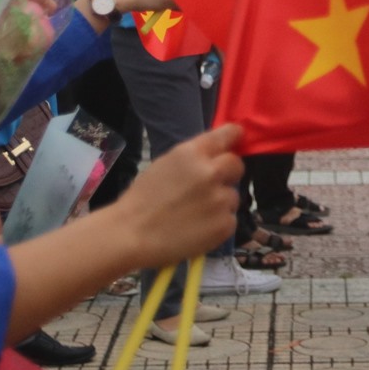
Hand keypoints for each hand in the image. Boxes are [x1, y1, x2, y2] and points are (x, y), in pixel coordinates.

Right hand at [112, 125, 245, 267]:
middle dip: (228, 173)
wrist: (131, 234)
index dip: (233, 136)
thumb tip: (214, 156)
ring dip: (220, 202)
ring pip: (232, 196)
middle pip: (237, 165)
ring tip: (196, 214)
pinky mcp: (225, 225)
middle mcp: (211, 173)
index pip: (227, 135)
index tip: (237, 137)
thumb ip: (193, 159)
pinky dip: (218, 224)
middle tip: (212, 185)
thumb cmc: (141, 199)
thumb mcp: (165, 165)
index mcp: (193, 154)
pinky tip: (198, 229)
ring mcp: (220, 200)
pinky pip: (229, 219)